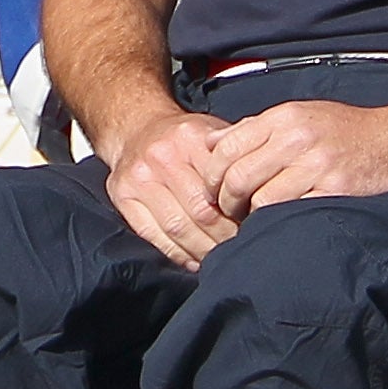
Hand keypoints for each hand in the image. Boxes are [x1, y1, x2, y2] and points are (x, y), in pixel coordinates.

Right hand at [99, 108, 243, 268]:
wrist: (135, 128)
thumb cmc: (182, 138)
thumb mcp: (212, 132)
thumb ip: (237, 153)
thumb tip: (265, 185)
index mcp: (190, 138)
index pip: (222, 186)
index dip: (240, 213)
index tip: (253, 226)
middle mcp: (161, 157)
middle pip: (201, 212)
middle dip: (224, 237)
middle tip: (239, 248)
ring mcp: (138, 178)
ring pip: (177, 228)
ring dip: (202, 251)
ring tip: (218, 258)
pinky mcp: (122, 197)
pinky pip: (153, 235)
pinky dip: (177, 254)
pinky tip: (193, 260)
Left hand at [205, 96, 387, 215]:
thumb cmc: (345, 132)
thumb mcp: (300, 116)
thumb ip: (257, 130)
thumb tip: (210, 145)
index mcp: (283, 117)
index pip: (226, 147)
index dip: (211, 176)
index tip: (213, 192)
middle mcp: (296, 137)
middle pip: (238, 177)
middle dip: (226, 202)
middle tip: (231, 213)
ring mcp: (316, 164)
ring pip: (261, 200)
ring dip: (252, 217)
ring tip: (255, 221)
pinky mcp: (334, 190)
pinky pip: (291, 213)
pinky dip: (280, 222)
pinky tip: (281, 224)